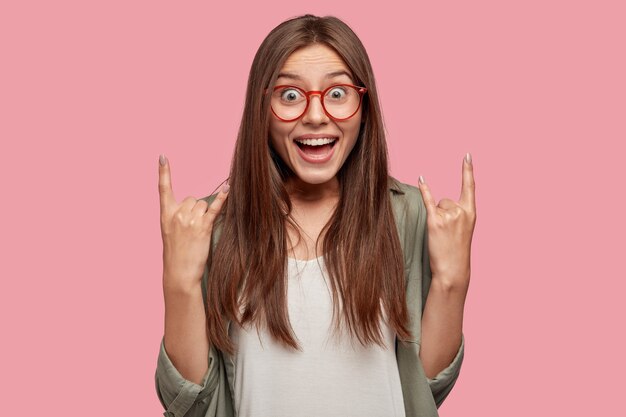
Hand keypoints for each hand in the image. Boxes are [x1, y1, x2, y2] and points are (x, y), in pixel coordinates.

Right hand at [158, 154, 228, 291]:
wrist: (179, 273)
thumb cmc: (176, 254)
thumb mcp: (170, 233)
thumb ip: (179, 216)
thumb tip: (198, 203)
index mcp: (165, 215)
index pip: (163, 189)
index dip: (163, 172)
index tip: (163, 156)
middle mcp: (176, 214)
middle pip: (192, 198)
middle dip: (196, 209)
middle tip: (193, 228)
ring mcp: (189, 220)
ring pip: (203, 204)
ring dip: (205, 214)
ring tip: (199, 232)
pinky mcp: (202, 227)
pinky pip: (214, 208)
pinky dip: (222, 198)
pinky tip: (228, 189)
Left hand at [417, 153, 476, 290]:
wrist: (453, 270)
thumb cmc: (456, 251)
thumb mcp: (465, 230)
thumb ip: (458, 214)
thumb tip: (441, 203)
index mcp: (471, 213)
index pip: (470, 186)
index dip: (467, 170)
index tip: (467, 155)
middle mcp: (461, 211)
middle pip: (446, 200)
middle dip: (443, 213)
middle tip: (446, 233)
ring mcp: (448, 216)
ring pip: (437, 205)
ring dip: (436, 217)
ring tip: (440, 235)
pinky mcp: (435, 221)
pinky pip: (428, 201)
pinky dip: (424, 189)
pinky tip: (421, 178)